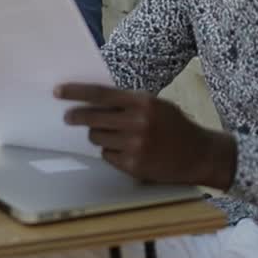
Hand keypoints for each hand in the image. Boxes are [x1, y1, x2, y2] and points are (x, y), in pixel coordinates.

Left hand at [56, 84, 236, 187]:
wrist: (199, 154)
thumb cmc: (174, 125)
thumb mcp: (155, 105)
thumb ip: (128, 102)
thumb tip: (93, 100)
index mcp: (142, 102)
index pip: (99, 94)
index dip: (76, 92)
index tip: (58, 91)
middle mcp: (137, 122)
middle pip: (92, 118)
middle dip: (77, 117)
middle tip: (67, 117)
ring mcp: (134, 146)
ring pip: (97, 138)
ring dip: (99, 136)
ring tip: (115, 135)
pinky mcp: (133, 165)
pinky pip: (107, 156)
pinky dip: (111, 152)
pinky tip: (126, 150)